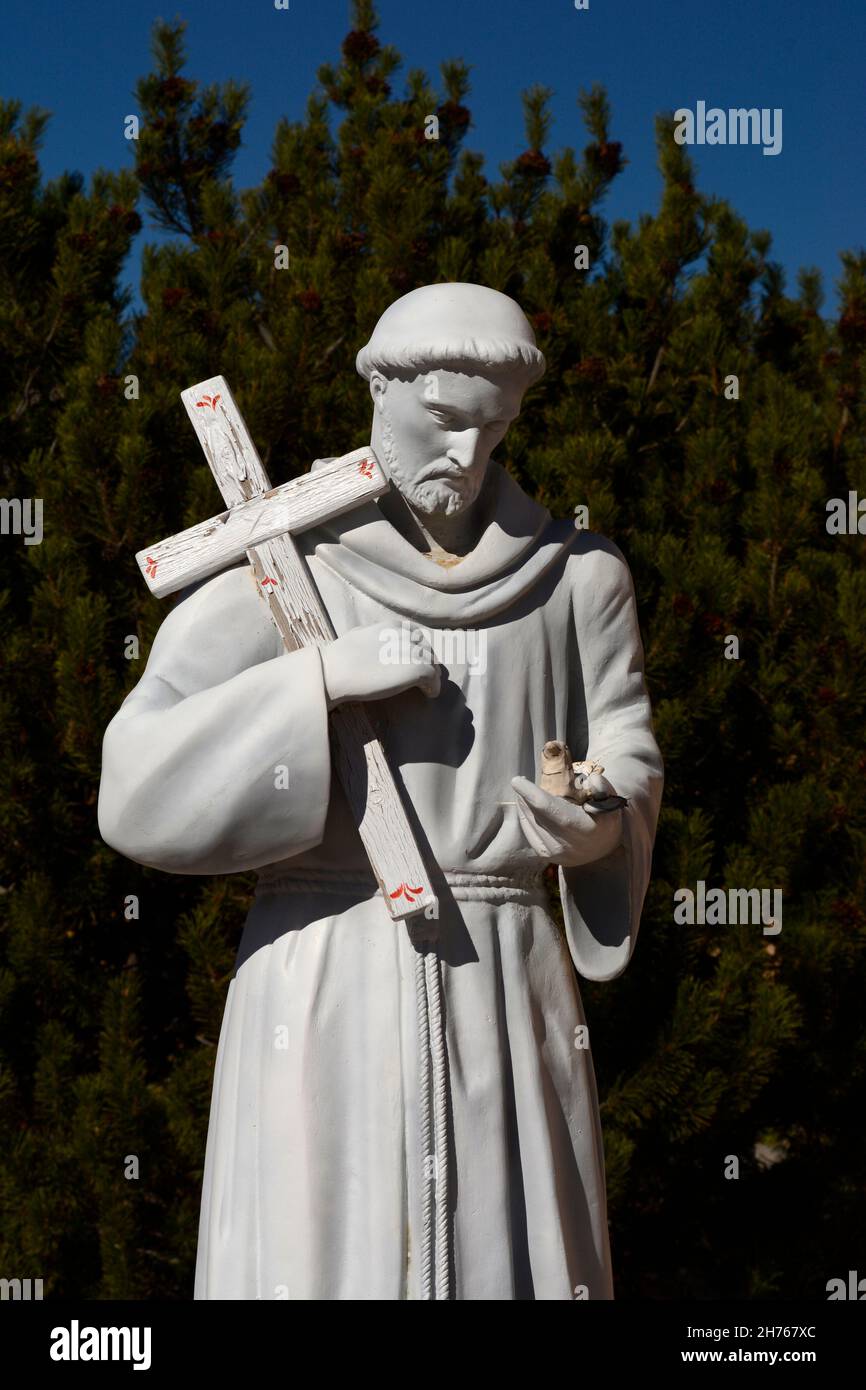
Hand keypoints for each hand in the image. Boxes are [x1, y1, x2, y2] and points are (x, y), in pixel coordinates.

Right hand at [321, 622, 440, 709]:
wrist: (336, 671)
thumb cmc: (339, 656)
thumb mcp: (358, 634)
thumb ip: (372, 633)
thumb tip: (373, 637)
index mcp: (392, 626)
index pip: (416, 635)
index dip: (418, 648)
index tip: (415, 659)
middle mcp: (405, 636)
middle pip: (427, 649)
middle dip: (426, 661)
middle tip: (423, 676)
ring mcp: (412, 652)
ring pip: (432, 663)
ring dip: (431, 675)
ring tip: (426, 686)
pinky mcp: (416, 669)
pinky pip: (433, 678)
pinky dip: (433, 687)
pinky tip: (428, 693)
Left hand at [512, 776, 622, 867]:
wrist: (603, 846)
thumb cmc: (605, 818)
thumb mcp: (610, 801)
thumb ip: (603, 788)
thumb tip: (592, 780)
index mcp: (583, 828)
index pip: (549, 808)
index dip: (531, 794)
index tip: (517, 781)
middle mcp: (567, 844)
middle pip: (536, 815)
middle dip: (525, 796)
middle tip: (520, 781)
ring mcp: (555, 853)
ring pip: (531, 823)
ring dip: (523, 806)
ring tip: (522, 792)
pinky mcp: (547, 855)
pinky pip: (529, 832)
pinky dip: (525, 817)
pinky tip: (524, 806)